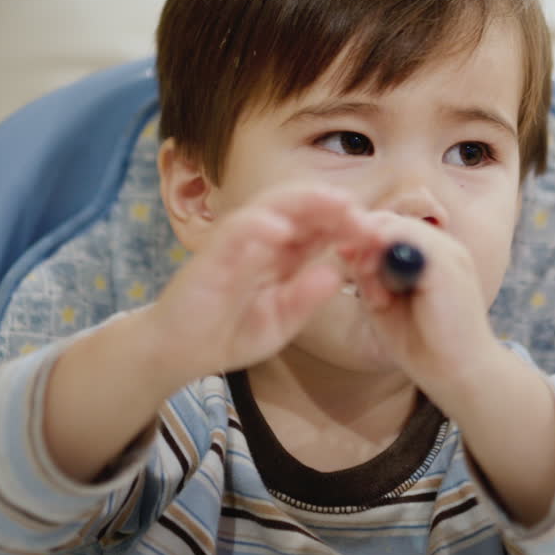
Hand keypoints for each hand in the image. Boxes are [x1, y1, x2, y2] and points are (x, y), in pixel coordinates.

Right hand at [149, 184, 370, 381]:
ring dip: (304, 202)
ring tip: (333, 204)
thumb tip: (337, 273)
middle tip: (360, 211)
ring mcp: (235, 242)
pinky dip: (258, 226)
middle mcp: (261, 240)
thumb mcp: (280, 321)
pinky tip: (281, 230)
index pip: (319, 226)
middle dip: (332, 204)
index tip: (375, 232)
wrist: (178, 352)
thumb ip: (307, 297)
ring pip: (271, 206)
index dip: (348, 224)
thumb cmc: (228, 332)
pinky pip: (235, 232)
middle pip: (300, 206)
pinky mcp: (211, 255)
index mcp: (282, 253)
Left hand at [340, 213, 507, 400]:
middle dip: (361, 240)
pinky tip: (377, 294)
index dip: (362, 237)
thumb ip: (367, 274)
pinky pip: (406, 241)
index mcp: (431, 252)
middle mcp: (443, 245)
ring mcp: (448, 252)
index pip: (389, 225)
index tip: (344, 259)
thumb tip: (345, 248)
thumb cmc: (421, 342)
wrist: (458, 374)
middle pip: (390, 219)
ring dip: (370, 251)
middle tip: (349, 267)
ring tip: (366, 287)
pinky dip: (382, 261)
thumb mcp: (384, 302)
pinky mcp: (447, 265)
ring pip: (395, 226)